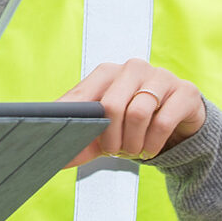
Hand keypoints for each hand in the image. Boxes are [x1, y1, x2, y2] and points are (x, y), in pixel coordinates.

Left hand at [60, 59, 205, 166]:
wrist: (173, 125)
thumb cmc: (125, 126)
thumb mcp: (96, 130)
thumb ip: (70, 130)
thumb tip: (37, 140)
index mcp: (106, 72)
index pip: (86, 97)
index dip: (86, 126)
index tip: (91, 145)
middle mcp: (133, 68)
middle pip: (113, 106)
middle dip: (112, 138)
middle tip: (116, 153)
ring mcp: (161, 76)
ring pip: (139, 114)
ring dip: (133, 143)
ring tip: (133, 151)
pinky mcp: (184, 91)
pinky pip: (163, 122)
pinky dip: (153, 144)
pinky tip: (150, 149)